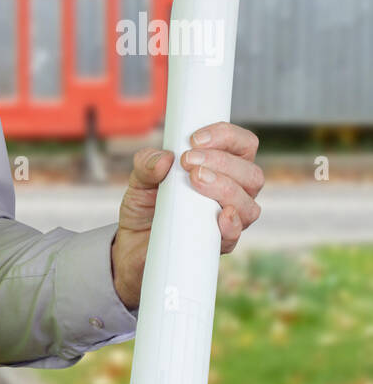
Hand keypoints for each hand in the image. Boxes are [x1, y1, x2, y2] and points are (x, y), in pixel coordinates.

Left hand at [110, 121, 263, 309]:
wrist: (132, 246)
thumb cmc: (145, 207)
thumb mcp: (139, 180)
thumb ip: (147, 164)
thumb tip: (165, 158)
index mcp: (221, 169)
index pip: (242, 146)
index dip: (226, 136)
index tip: (195, 139)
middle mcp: (233, 193)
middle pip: (251, 174)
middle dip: (222, 163)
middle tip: (189, 162)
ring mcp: (228, 220)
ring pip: (249, 203)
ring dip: (225, 188)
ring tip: (195, 180)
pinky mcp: (217, 244)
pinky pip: (236, 235)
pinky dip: (231, 223)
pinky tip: (221, 215)